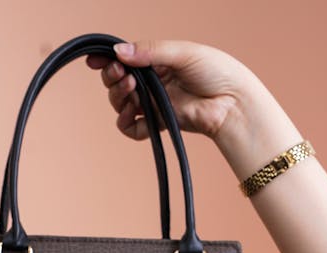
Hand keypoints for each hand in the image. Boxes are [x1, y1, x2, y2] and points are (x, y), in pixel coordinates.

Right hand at [87, 40, 299, 179]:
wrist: (232, 102)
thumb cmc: (216, 71)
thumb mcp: (181, 52)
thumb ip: (150, 51)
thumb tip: (119, 52)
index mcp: (157, 60)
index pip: (125, 58)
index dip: (107, 59)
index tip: (94, 60)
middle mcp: (152, 82)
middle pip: (117, 81)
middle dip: (112, 77)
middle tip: (121, 74)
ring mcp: (153, 103)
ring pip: (120, 103)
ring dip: (117, 96)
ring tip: (130, 90)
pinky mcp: (158, 124)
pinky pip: (131, 128)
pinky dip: (125, 122)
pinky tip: (130, 113)